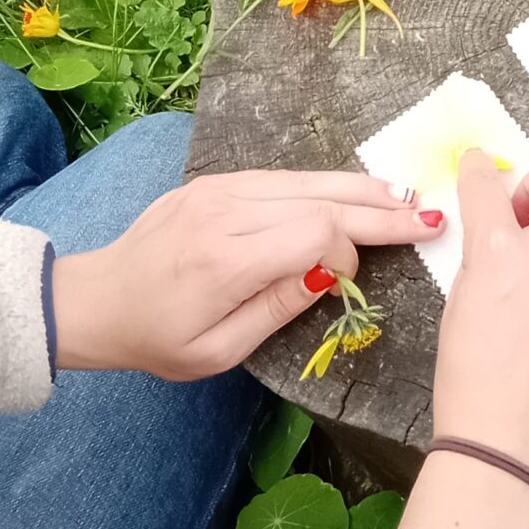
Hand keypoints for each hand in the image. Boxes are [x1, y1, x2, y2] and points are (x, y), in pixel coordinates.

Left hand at [51, 172, 438, 378]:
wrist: (97, 299)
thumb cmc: (157, 338)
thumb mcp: (217, 350)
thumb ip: (278, 308)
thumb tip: (330, 272)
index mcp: (224, 259)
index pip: (314, 232)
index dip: (348, 251)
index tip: (352, 278)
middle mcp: (225, 211)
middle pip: (320, 197)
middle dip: (379, 208)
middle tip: (430, 216)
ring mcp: (220, 189)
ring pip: (307, 179)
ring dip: (361, 190)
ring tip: (407, 199)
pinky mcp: (216, 181)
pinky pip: (284, 178)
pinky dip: (327, 185)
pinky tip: (358, 191)